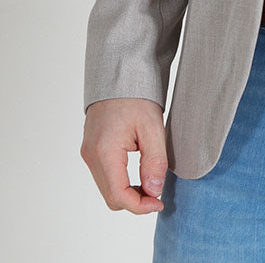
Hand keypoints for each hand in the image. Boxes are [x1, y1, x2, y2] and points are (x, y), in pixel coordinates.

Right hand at [80, 97, 167, 213]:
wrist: (119, 74)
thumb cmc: (136, 96)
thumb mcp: (152, 127)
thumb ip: (154, 161)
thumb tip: (154, 190)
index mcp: (105, 151)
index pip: (118, 195)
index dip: (140, 206)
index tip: (159, 202)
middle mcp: (91, 156)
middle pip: (111, 196)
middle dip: (135, 201)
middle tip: (158, 193)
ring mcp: (89, 153)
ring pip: (107, 188)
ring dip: (128, 191)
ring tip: (151, 181)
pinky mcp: (91, 149)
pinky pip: (104, 176)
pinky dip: (120, 181)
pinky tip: (138, 172)